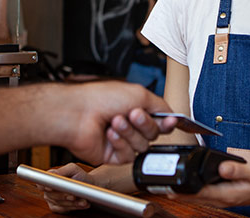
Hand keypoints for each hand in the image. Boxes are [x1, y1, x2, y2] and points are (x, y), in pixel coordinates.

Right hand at [38, 163, 93, 212]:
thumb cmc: (79, 175)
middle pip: (52, 196)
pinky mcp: (59, 208)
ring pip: (60, 204)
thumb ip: (62, 171)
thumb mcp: (72, 169)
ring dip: (73, 203)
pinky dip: (76, 207)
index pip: (41, 184)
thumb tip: (52, 174)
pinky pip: (65, 210)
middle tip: (73, 196)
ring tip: (83, 200)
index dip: (44, 186)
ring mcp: (52, 200)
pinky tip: (83, 204)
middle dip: (63, 196)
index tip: (50, 188)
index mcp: (49, 179)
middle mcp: (48, 190)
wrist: (88, 185)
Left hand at [51, 82, 176, 164]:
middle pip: (154, 134)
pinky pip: (128, 155)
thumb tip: (173, 114)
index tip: (170, 121)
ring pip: (142, 145)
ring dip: (129, 132)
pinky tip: (109, 134)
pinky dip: (120, 143)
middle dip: (144, 124)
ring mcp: (122, 140)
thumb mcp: (139, 93)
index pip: (161, 120)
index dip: (168, 123)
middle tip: (132, 114)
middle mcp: (130, 125)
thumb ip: (161, 105)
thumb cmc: (100, 98)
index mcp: (137, 108)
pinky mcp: (113, 155)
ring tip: (114, 121)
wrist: (77, 113)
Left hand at [170, 161, 249, 207]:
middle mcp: (221, 199)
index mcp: (226, 194)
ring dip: (181, 192)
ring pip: (196, 196)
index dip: (183, 191)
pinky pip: (202, 193)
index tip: (169, 187)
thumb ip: (237, 170)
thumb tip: (222, 167)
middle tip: (158, 186)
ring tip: (165, 184)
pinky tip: (184, 183)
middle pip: (193, 197)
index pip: (199, 194)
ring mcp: (220, 198)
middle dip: (177, 193)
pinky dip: (191, 189)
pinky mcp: (220, 194)